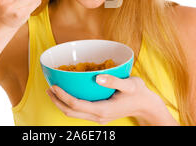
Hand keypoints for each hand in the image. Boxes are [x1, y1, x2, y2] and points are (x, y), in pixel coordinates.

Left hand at [46, 75, 176, 124]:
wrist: (146, 105)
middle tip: (48, 88)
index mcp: (103, 110)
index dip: (62, 96)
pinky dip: (70, 104)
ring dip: (61, 103)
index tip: (54, 85)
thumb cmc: (138, 93)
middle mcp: (98, 116)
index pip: (76, 104)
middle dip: (57, 101)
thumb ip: (113, 80)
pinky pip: (80, 112)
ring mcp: (98, 117)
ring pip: (73, 114)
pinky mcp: (99, 114)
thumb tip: (97, 77)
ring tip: (53, 91)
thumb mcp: (129, 84)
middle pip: (71, 112)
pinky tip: (67, 94)